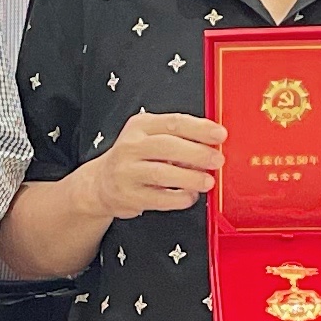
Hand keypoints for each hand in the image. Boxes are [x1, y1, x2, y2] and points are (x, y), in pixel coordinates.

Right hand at [91, 110, 225, 217]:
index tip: (219, 135)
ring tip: (207, 181)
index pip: (173, 122)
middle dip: (197, 153)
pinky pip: (158, 198)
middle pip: (168, 146)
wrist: (101, 183)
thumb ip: (179, 138)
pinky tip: (190, 196)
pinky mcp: (129, 195)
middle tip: (217, 160)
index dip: (200, 128)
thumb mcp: (150, 137)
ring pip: (162, 173)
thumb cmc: (134, 159)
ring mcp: (127, 172)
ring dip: (190, 178)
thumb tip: (212, 145)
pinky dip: (178, 198)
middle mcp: (131, 146)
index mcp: (140, 126)